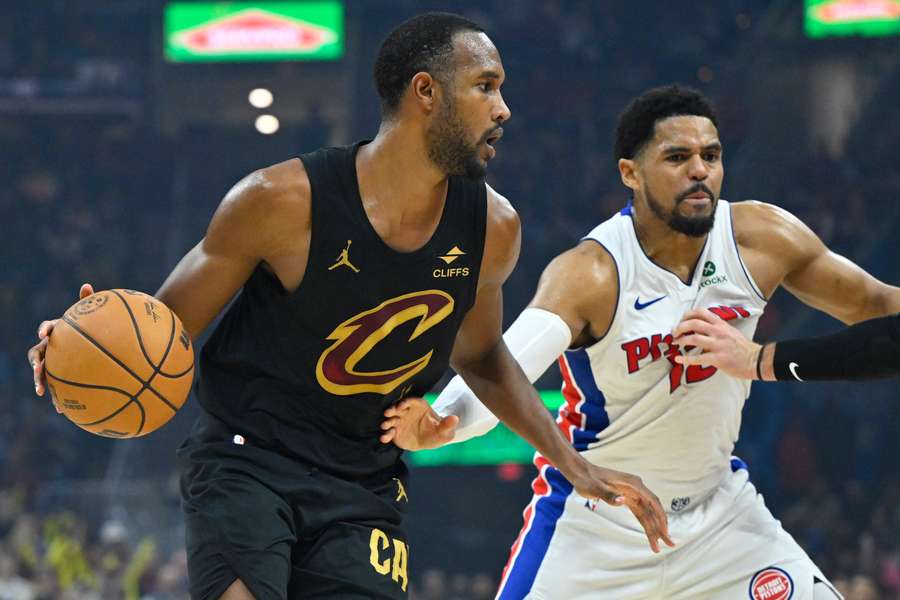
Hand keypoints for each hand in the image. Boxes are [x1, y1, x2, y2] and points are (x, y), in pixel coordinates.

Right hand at [26, 283, 93, 408]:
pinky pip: (56, 386)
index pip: (47, 327)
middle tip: (37, 369)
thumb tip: (86, 285)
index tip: (44, 332)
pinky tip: (62, 410)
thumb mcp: (88, 317)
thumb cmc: (89, 328)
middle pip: (36, 354)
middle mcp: (50, 346)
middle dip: (35, 363)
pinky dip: (57, 397)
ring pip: (42, 372)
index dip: (44, 328)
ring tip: (42, 391)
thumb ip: (86, 302)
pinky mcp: (59, 375)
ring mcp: (52, 361)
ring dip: (40, 381)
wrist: (91, 344)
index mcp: (58, 331)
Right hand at [380, 397, 459, 449]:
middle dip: (392, 410)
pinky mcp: (395, 433)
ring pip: (391, 420)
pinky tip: (384, 438)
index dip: (405, 402)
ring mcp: (400, 422)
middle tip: (387, 413)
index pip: (411, 401)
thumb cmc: (439, 432)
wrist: (431, 441)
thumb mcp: (445, 431)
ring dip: (387, 422)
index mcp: (419, 406)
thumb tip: (455, 418)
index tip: (401, 406)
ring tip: (384, 426)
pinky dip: (386, 435)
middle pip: (398, 408)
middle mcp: (407, 412)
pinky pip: (389, 433)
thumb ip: (448, 424)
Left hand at [568, 463, 673, 552]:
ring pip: (647, 513)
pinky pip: (639, 513)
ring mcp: (632, 493)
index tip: (665, 532)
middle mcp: (636, 488)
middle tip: (670, 544)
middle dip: (661, 527)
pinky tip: (650, 533)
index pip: (652, 503)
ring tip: (659, 545)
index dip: (660, 518)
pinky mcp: (626, 498)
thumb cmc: (587, 479)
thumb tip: (622, 501)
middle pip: (652, 510)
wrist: (580, 472)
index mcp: (633, 484)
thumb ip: (608, 494)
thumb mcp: (594, 488)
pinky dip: (645, 523)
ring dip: (654, 528)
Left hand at [672, 308, 759, 378]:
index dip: (687, 314)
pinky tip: (677, 359)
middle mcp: (718, 332)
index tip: (681, 319)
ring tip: (675, 343)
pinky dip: (685, 359)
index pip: (701, 312)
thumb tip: (701, 327)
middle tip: (674, 332)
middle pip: (693, 323)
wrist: (756, 360)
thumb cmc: (743, 347)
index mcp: (721, 324)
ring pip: (694, 338)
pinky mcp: (717, 358)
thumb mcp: (730, 331)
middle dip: (680, 327)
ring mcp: (718, 345)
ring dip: (681, 340)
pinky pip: (698, 358)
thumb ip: (716, 327)